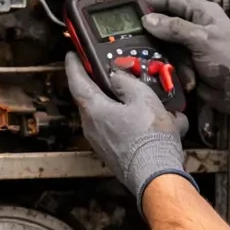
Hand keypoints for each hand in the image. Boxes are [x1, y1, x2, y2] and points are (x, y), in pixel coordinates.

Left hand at [64, 52, 196, 210]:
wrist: (156, 175)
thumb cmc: (149, 139)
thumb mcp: (143, 98)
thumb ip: (126, 81)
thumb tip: (116, 75)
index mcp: (94, 110)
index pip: (76, 80)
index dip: (74, 64)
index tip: (73, 54)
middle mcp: (92, 126)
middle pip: (93, 96)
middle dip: (106, 84)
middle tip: (116, 71)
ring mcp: (101, 141)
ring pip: (109, 113)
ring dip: (125, 104)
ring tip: (147, 98)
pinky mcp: (112, 151)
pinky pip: (119, 128)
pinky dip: (132, 120)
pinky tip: (153, 119)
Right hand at [143, 0, 229, 130]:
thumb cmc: (229, 59)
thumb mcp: (201, 39)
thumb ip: (174, 28)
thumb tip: (146, 19)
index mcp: (200, 12)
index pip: (170, 0)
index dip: (151, 3)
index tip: (130, 9)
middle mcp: (193, 27)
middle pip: (163, 25)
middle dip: (156, 38)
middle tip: (139, 42)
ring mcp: (189, 47)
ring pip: (165, 48)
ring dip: (172, 61)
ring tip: (181, 70)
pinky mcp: (187, 65)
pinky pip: (171, 64)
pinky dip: (179, 73)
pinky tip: (189, 81)